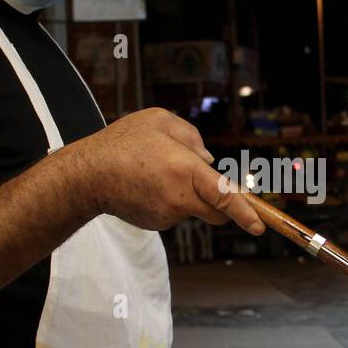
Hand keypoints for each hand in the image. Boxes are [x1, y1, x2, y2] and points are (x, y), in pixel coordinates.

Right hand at [72, 108, 264, 234]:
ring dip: (187, 195)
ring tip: (155, 173)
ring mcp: (166, 215)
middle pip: (216, 212)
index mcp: (184, 169)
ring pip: (192, 207)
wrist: (87, 176)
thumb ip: (192, 137)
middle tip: (215, 190)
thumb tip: (209, 161)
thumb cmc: (123, 142)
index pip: (225, 197)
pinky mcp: (155, 224)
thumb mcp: (159, 120)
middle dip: (224, 207)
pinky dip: (168, 200)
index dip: (245, 213)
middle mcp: (178, 197)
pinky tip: (146, 186)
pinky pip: (173, 211)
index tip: (259, 228)